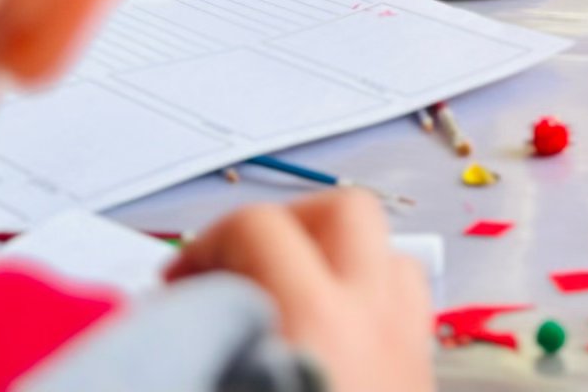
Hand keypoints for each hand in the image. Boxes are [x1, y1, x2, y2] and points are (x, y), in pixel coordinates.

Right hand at [167, 192, 430, 391]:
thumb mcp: (211, 382)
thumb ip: (200, 345)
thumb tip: (164, 319)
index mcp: (311, 325)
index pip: (258, 228)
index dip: (204, 246)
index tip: (176, 285)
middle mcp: (372, 325)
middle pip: (344, 213)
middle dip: (284, 224)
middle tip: (235, 272)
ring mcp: (408, 353)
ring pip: (388, 256)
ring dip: (334, 261)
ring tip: (282, 304)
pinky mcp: (423, 383)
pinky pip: (407, 312)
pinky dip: (368, 307)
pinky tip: (326, 347)